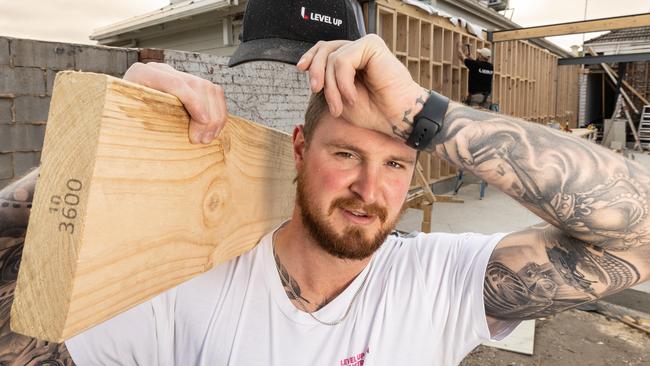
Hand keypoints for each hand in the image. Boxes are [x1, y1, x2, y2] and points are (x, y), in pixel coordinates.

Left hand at [123, 63, 226, 143]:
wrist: (118, 108)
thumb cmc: (120, 118)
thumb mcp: (124, 119)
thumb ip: (138, 121)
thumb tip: (158, 141)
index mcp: (142, 74)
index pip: (175, 82)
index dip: (193, 101)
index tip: (202, 122)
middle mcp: (162, 70)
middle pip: (197, 84)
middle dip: (206, 114)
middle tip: (202, 140)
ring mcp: (177, 76)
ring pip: (209, 88)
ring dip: (215, 114)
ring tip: (208, 137)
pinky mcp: (188, 85)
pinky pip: (213, 94)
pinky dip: (218, 112)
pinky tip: (213, 129)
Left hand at [296, 34, 424, 136]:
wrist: (395, 118)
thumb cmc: (373, 112)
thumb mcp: (339, 97)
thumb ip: (326, 82)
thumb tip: (308, 69)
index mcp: (351, 61)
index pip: (324, 49)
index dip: (310, 57)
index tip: (300, 68)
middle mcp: (358, 51)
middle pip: (324, 49)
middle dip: (316, 71)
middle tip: (315, 90)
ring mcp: (365, 46)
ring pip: (332, 58)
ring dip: (331, 87)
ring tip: (340, 106)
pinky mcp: (371, 45)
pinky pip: (342, 60)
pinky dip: (342, 83)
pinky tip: (351, 98)